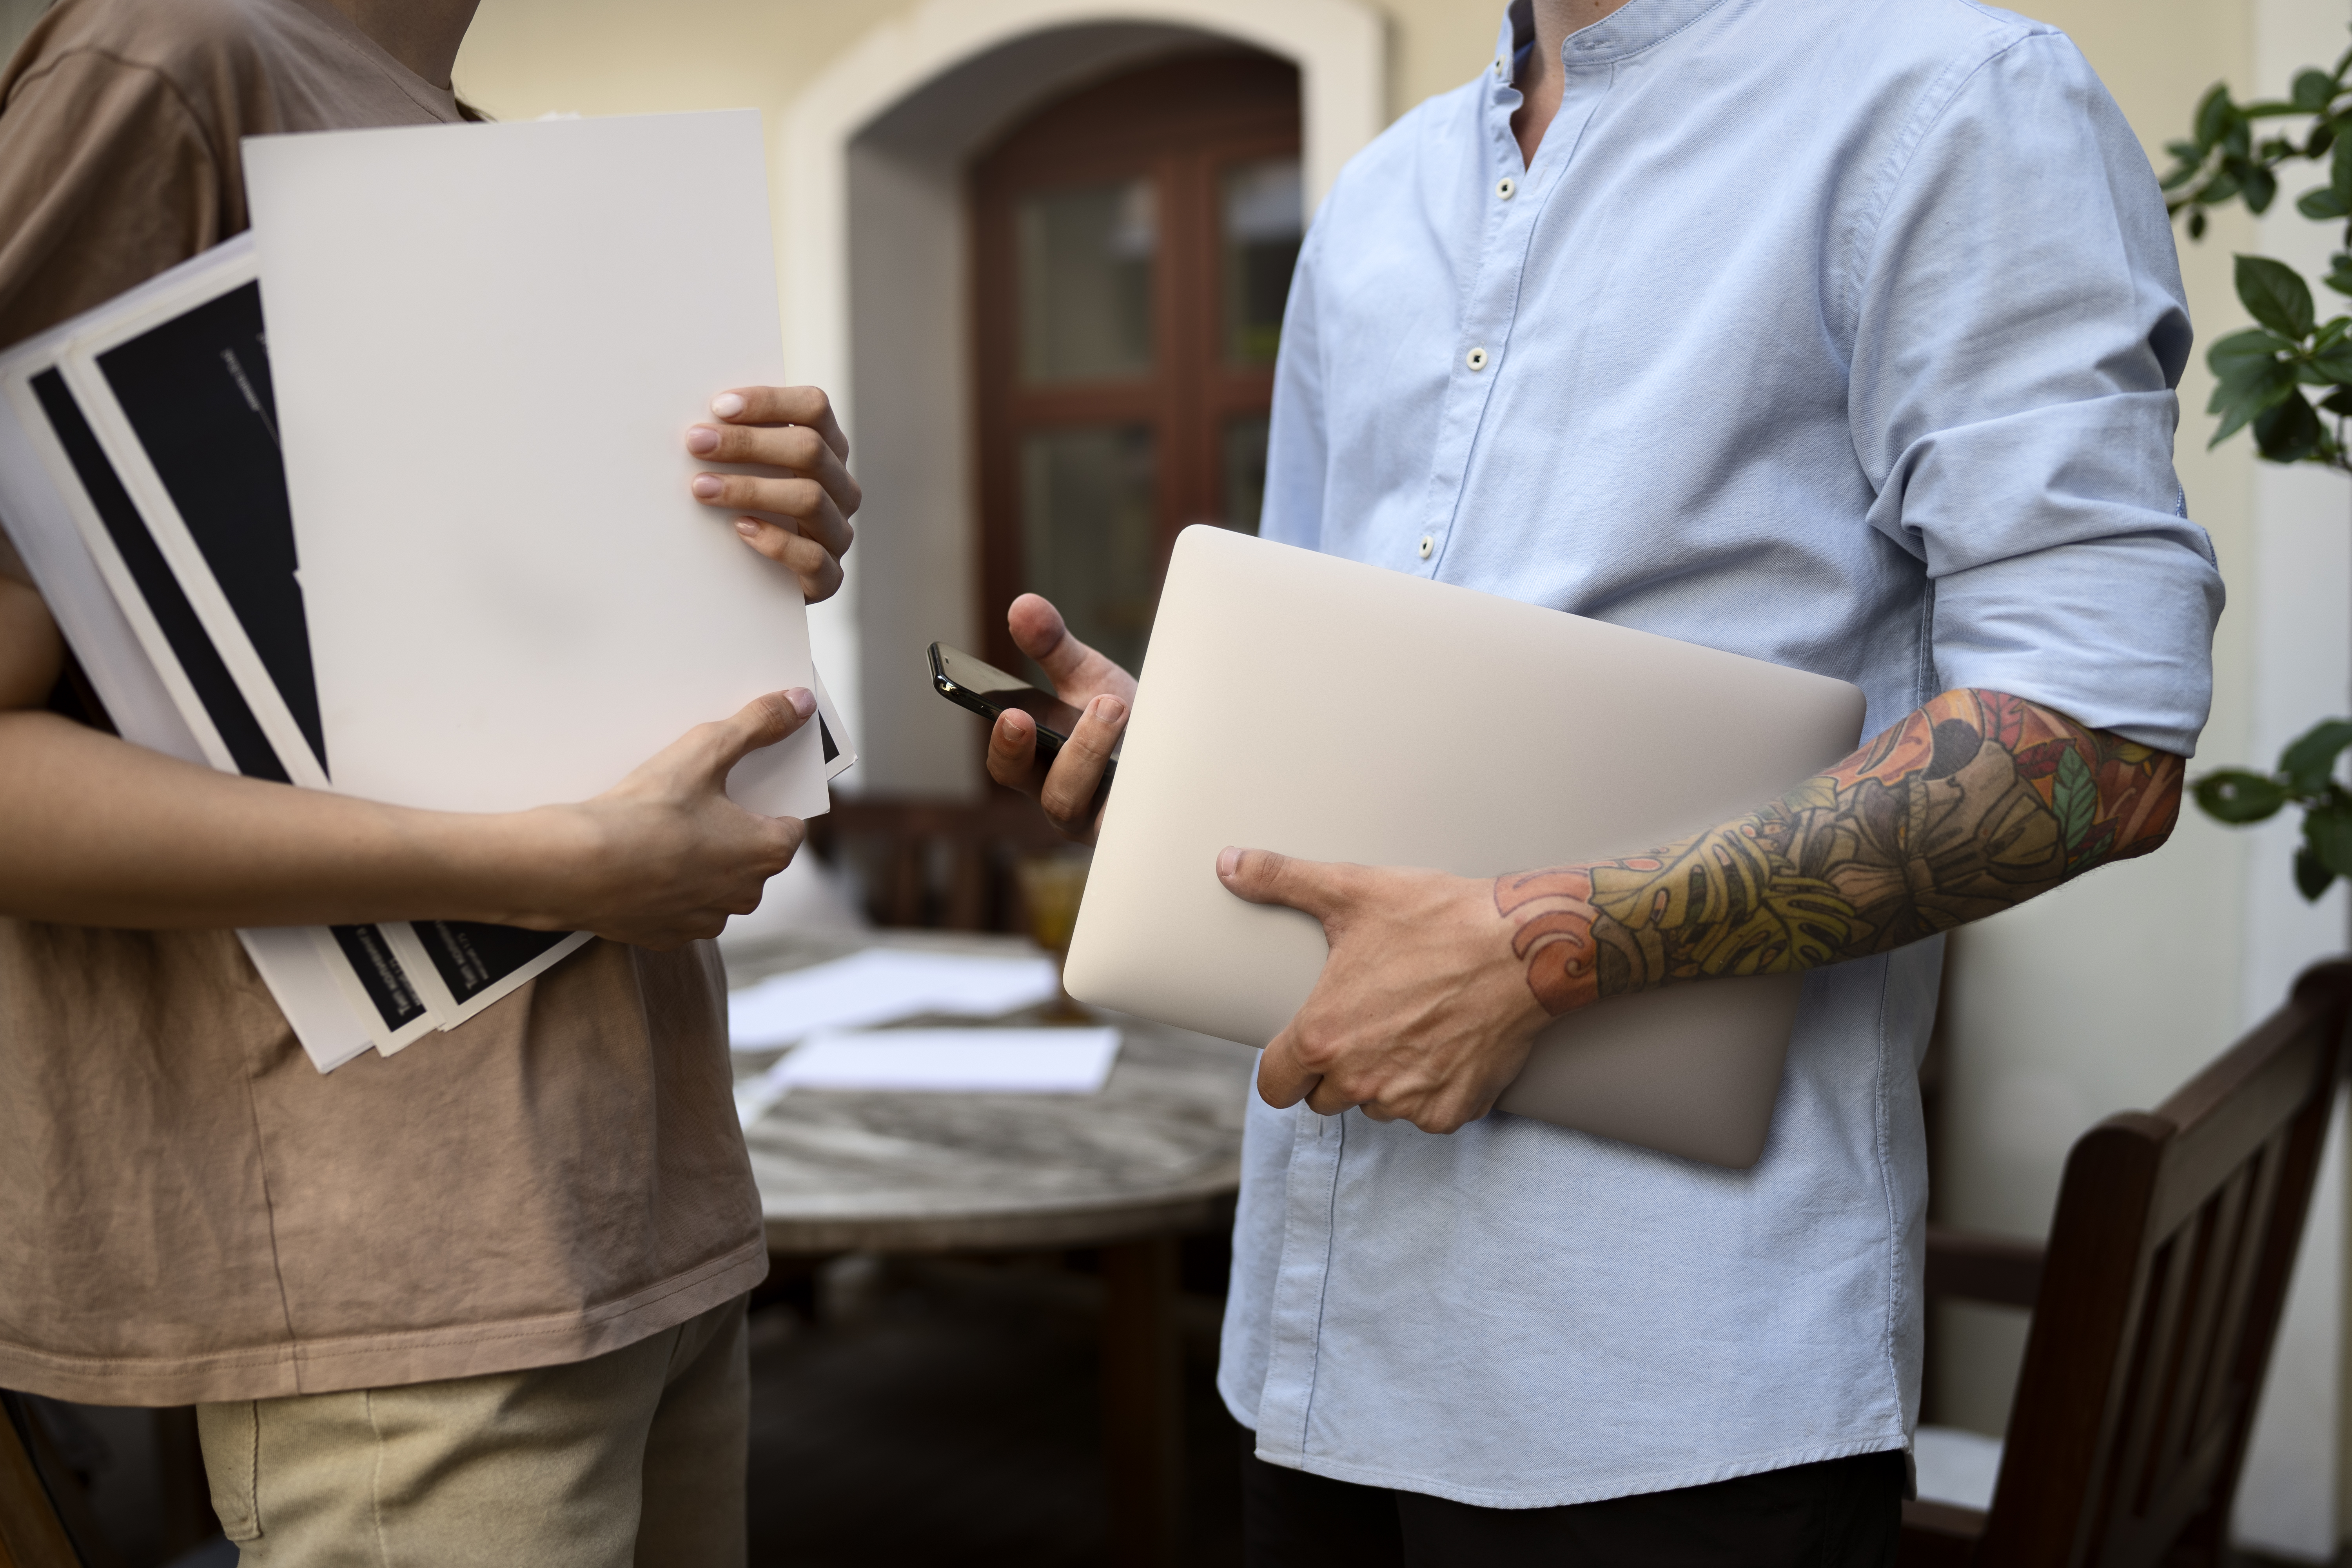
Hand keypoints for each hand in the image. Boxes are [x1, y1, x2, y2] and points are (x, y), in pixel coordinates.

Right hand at [516, 689, 814, 948]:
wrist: (575, 867)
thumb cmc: (645, 813)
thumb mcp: (706, 750)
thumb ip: (758, 724)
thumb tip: (798, 703)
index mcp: (767, 854)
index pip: (790, 825)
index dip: (769, 801)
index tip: (744, 788)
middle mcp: (745, 895)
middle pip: (752, 855)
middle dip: (732, 830)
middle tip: (696, 803)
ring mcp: (706, 920)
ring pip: (716, 884)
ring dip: (700, 862)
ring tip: (664, 832)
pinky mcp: (667, 935)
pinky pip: (679, 906)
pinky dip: (667, 886)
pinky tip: (642, 862)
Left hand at [686, 387, 860, 602]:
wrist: (761, 583)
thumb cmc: (751, 511)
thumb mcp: (752, 470)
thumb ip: (741, 443)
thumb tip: (700, 421)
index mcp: (829, 451)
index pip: (815, 408)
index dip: (769, 401)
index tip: (718, 407)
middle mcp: (842, 487)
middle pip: (810, 449)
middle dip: (748, 442)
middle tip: (697, 442)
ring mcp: (838, 532)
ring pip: (810, 498)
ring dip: (750, 489)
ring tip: (702, 488)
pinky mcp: (829, 576)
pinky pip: (811, 557)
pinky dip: (774, 541)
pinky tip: (739, 529)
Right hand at [983, 594, 1136, 843]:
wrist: (1177, 746)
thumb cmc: (1121, 718)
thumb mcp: (1088, 678)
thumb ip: (1053, 646)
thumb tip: (1022, 606)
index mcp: (1042, 767)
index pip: (1011, 766)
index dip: (1007, 746)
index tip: (1012, 714)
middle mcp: (1070, 801)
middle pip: (1053, 796)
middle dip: (1058, 756)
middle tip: (1043, 717)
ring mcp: (1111, 821)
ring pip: (1101, 807)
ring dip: (1096, 753)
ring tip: (1115, 707)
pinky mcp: (1146, 826)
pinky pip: (1143, 817)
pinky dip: (1149, 782)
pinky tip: (1157, 750)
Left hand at [1217, 848, 1551, 1133]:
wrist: (1524, 946)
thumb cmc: (1437, 917)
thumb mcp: (1351, 891)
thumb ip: (1281, 879)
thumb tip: (1228, 863)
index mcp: (1322, 1038)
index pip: (1275, 1086)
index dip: (1286, 1067)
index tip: (1304, 1049)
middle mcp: (1360, 1080)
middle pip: (1326, 1098)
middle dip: (1339, 1069)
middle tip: (1369, 1022)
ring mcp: (1409, 1101)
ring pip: (1377, 1105)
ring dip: (1386, 1080)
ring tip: (1413, 1026)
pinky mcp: (1454, 1111)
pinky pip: (1428, 1113)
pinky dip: (1435, 1088)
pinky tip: (1448, 1044)